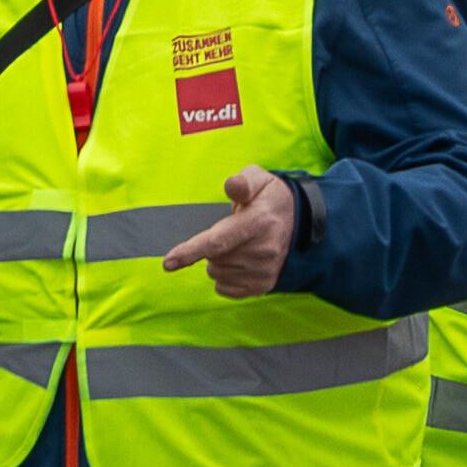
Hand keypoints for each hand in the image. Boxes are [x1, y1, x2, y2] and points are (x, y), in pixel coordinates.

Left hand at [161, 169, 297, 299]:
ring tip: (238, 244)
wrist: (298, 220)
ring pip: (216, 274)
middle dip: (211, 247)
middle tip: (230, 231)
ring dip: (218, 261)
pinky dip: (225, 276)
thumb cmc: (268, 197)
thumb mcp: (258, 178)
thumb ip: (242, 182)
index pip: (218, 242)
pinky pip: (225, 288)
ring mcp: (264, 272)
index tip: (168, 262)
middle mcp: (264, 251)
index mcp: (258, 222)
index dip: (190, 251)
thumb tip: (231, 186)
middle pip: (213, 259)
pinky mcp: (263, 286)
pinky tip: (239, 261)